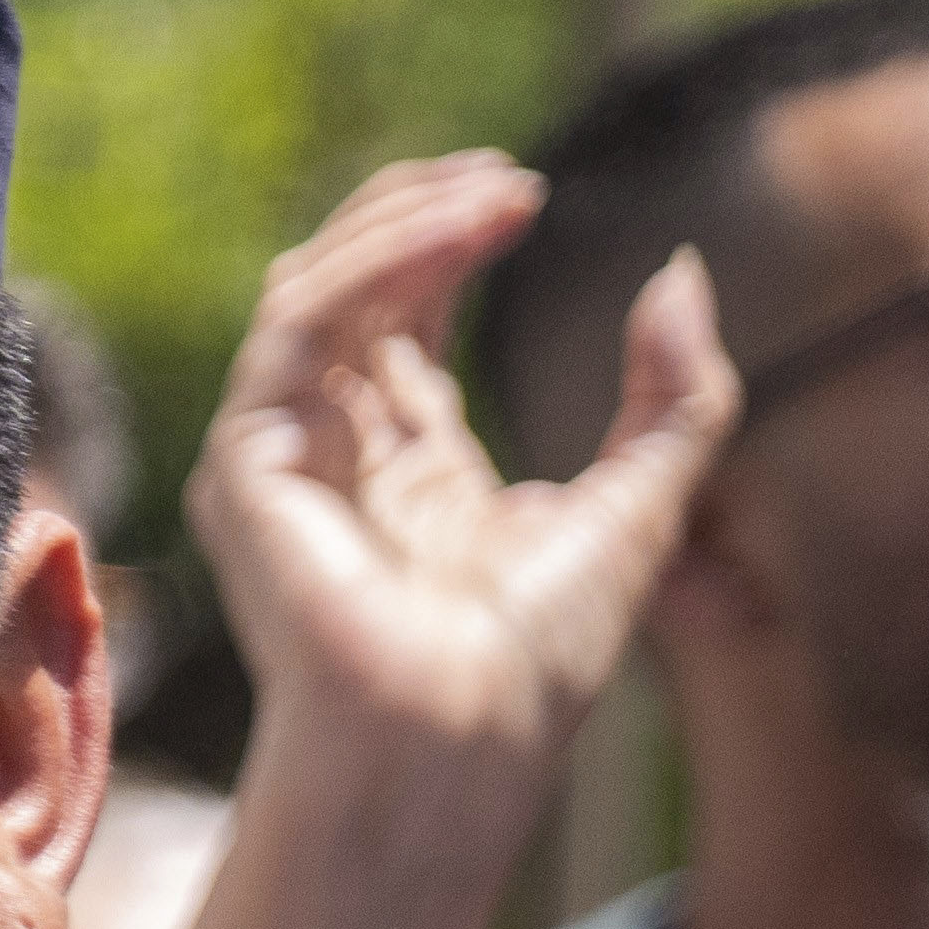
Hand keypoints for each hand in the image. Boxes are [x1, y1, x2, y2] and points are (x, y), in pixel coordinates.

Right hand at [129, 161, 738, 928]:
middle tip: (513, 181)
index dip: (454, 241)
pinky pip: (301, 324)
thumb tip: (677, 271)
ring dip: (402, 222)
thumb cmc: (531, 667)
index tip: (533, 196)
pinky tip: (463, 229)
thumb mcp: (647, 503)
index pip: (404, 317)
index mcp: (412, 470)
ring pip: (315, 289)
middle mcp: (337, 453)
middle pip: (349, 287)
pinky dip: (379, 260)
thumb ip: (674, 394)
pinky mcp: (250, 462)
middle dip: (419, 214)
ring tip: (500, 191)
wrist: (455, 747)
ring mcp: (282, 456)